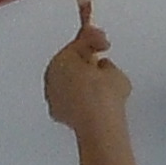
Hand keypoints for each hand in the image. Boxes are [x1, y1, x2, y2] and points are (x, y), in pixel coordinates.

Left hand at [43, 6, 130, 137]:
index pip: (78, 44)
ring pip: (69, 82)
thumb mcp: (113, 70)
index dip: (94, 40)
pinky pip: (69, 100)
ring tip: (101, 85)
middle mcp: (52, 76)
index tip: (103, 40)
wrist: (99, 124)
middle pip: (70, 63)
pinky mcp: (58, 113)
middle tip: (100, 59)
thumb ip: (105, 66)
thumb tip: (103, 67)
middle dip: (85, 61)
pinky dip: (79, 99)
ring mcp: (52, 95)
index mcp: (62, 59)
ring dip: (82, 81)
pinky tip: (94, 102)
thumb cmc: (103, 95)